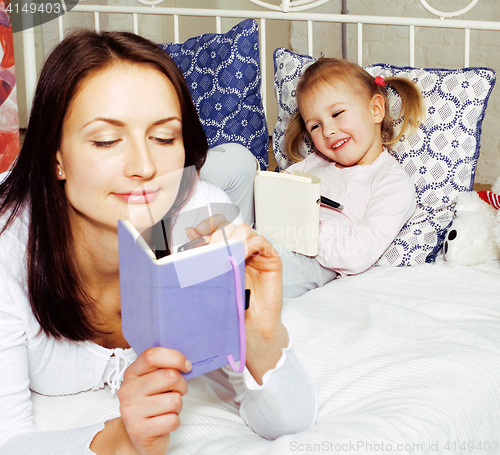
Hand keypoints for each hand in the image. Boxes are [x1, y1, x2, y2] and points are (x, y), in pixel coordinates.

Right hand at [90, 348, 190, 454]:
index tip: (186, 366)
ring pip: (174, 400)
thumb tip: (185, 361)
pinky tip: (164, 421)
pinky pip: (172, 420)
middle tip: (177, 391)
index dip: (175, 358)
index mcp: (132, 373)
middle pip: (169, 376)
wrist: (140, 434)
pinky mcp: (138, 430)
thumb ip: (163, 367)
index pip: (152, 355)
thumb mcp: (153, 380)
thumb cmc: (152, 402)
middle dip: (181, 385)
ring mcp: (131, 411)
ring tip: (167, 409)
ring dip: (178, 406)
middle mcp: (128, 390)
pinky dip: (174, 421)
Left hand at [186, 216, 287, 383]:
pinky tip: (241, 255)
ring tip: (224, 254)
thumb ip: (203, 256)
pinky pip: (261, 242)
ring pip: (244, 230)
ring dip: (232, 238)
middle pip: (230, 226)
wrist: (249, 330)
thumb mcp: (212, 280)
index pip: (219, 226)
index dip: (209, 224)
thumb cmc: (232, 309)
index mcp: (227, 252)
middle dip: (217, 234)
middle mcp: (242, 249)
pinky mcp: (271, 260)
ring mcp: (257, 254)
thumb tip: (190, 232)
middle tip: (210, 249)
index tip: (197, 232)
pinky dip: (249, 244)